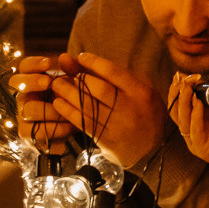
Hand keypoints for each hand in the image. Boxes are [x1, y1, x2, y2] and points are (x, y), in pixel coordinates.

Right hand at [10, 55, 75, 153]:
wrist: (86, 128)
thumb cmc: (80, 101)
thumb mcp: (80, 85)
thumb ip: (74, 70)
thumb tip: (64, 57)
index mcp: (35, 79)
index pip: (25, 66)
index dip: (34, 63)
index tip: (49, 62)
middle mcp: (25, 95)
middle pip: (16, 83)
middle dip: (32, 81)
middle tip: (49, 82)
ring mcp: (24, 115)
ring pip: (27, 108)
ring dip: (50, 109)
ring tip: (68, 110)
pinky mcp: (28, 135)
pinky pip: (35, 131)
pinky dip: (55, 128)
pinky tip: (70, 126)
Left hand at [47, 52, 166, 167]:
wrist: (152, 149)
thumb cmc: (142, 111)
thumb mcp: (137, 89)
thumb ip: (112, 73)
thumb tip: (80, 59)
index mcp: (140, 92)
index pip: (113, 72)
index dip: (93, 62)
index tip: (81, 57)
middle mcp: (130, 108)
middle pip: (98, 89)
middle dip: (77, 79)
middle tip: (64, 75)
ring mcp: (118, 126)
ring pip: (87, 106)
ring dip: (67, 94)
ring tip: (56, 86)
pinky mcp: (106, 140)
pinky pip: (83, 123)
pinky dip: (67, 111)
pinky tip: (58, 103)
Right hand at [169, 73, 208, 178]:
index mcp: (196, 122)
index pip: (179, 104)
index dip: (178, 89)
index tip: (183, 75)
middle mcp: (192, 132)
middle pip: (175, 110)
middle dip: (177, 92)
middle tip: (183, 79)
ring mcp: (196, 141)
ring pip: (182, 120)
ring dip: (183, 101)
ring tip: (187, 88)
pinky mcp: (203, 149)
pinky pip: (194, 130)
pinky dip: (195, 116)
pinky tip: (198, 104)